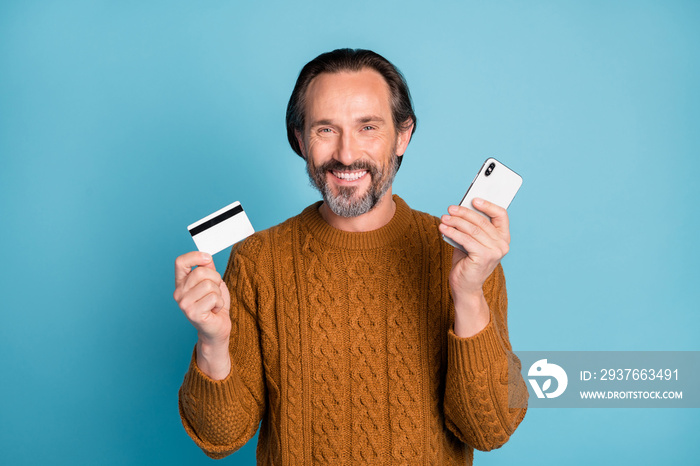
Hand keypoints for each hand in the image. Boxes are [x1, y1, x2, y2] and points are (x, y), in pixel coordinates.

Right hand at [174, 251, 230, 378]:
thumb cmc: (214, 305)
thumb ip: (208, 269)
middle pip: (201, 272)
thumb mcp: (213, 283)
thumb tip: (206, 257)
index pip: (180, 262)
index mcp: (181, 283)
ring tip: (214, 302)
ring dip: (218, 293)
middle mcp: (179, 293)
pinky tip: (214, 310)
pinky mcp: (193, 313)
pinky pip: (213, 298)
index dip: (195, 256)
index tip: (207, 258)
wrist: (217, 328)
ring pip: (209, 285)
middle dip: (215, 279)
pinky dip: (219, 303)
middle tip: (216, 291)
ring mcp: (184, 304)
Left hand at [439, 199, 510, 335]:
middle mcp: (503, 244)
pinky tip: (443, 228)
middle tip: (450, 209)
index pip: (501, 215)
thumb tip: (459, 209)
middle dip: (464, 213)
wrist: (465, 287)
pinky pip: (466, 239)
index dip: (488, 204)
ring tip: (443, 218)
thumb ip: (470, 227)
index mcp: (503, 238)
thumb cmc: (467, 263)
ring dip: (455, 222)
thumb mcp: (470, 241)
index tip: (473, 199)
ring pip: (473, 229)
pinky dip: (452, 232)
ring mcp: (495, 252)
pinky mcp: (484, 257)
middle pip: (482, 221)